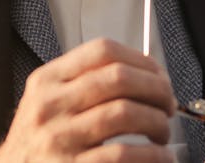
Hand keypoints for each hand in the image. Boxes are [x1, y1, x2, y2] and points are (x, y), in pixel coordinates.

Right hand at [0, 38, 175, 162]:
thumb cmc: (37, 141)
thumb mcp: (46, 101)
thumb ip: (82, 82)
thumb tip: (142, 73)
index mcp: (47, 80)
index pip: (102, 51)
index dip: (141, 60)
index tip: (158, 74)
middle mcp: (50, 105)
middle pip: (118, 78)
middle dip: (156, 89)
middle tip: (167, 104)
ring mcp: (60, 139)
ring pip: (125, 113)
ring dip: (157, 122)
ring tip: (162, 133)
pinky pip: (123, 155)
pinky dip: (153, 155)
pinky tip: (159, 156)